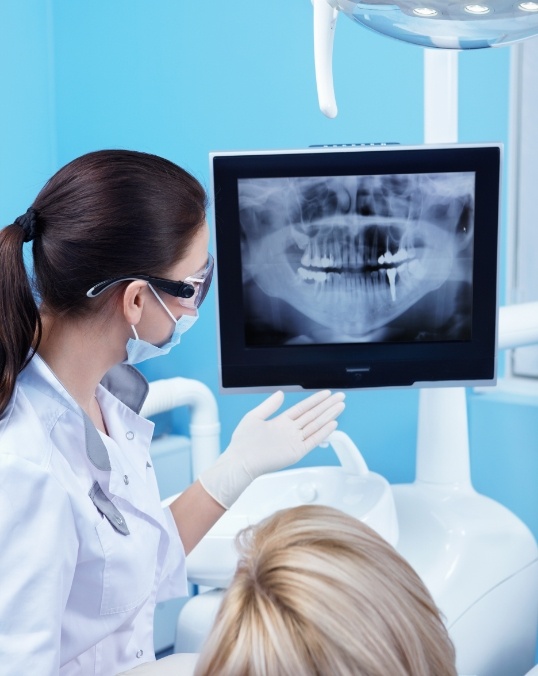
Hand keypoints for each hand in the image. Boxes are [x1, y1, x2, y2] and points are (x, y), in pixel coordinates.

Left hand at [199, 390, 344, 508]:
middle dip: (327, 406)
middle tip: (340, 397)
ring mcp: (294, 441)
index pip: (303, 408)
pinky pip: (313, 440)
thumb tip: (280, 393)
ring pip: (315, 425)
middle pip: (313, 415)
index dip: (315, 400)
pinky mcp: (296, 452)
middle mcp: (290, 430)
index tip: (326, 393)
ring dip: (328, 416)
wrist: (240, 461)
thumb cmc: (243, 442)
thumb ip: (269, 405)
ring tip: (340, 406)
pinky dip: (323, 433)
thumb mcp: (254, 417)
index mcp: (281, 421)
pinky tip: (332, 424)